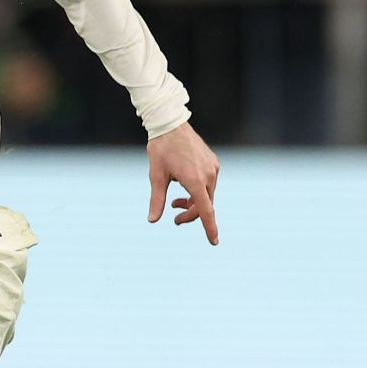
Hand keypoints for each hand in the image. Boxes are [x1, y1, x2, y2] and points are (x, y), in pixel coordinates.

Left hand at [146, 122, 220, 244]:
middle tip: (174, 219)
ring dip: (193, 202)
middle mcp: (209, 175)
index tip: (214, 242)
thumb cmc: (161, 150)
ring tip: (176, 202)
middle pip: (204, 205)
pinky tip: (184, 185)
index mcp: (195, 181)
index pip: (205, 211)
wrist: (171, 125)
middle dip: (190, 214)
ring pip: (206, 195)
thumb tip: (152, 220)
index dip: (209, 228)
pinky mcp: (213, 163)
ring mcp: (213, 168)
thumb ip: (156, 200)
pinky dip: (198, 191)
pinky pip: (208, 183)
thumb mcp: (156, 177)